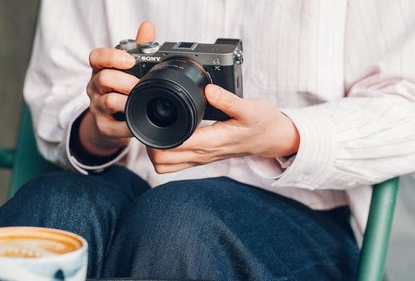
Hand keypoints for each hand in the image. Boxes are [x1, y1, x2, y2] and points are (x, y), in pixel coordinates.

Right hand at [80, 21, 155, 156]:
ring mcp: (97, 108)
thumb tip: (148, 26)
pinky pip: (116, 127)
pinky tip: (139, 121)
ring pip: (108, 101)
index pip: (96, 57)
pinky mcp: (103, 127)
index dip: (111, 57)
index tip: (130, 61)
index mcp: (101, 70)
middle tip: (140, 85)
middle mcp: (95, 88)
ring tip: (141, 102)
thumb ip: (138, 49)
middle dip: (125, 81)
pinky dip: (130, 125)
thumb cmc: (121, 93)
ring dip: (127, 101)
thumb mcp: (128, 71)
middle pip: (103, 78)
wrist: (110, 126)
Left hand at [147, 84, 299, 172]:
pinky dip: (164, 154)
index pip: (171, 148)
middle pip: (161, 161)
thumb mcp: (249, 108)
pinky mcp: (202, 158)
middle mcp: (202, 154)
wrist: (272, 138)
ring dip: (154, 151)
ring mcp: (201, 159)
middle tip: (148, 122)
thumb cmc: (262, 123)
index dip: (154, 136)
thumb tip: (208, 90)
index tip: (150, 119)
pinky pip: (175, 164)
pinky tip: (166, 136)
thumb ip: (228, 100)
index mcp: (210, 142)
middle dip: (148, 144)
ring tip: (154, 130)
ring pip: (166, 166)